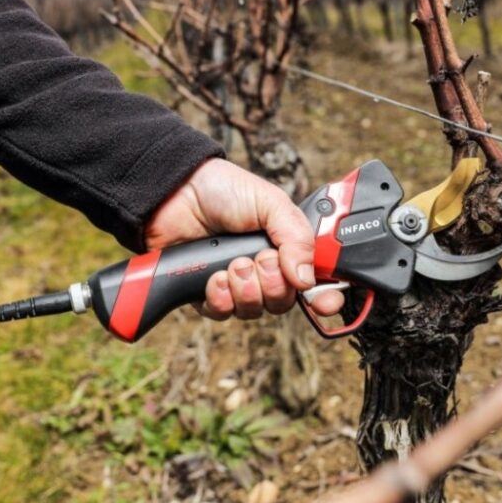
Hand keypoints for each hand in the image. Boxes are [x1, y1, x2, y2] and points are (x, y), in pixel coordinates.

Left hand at [145, 158, 343, 319]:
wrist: (175, 191)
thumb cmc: (223, 190)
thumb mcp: (270, 202)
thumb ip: (296, 237)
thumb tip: (306, 278)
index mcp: (287, 248)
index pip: (314, 283)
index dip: (325, 298)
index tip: (325, 304)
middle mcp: (264, 270)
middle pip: (283, 302)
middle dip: (273, 285)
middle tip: (259, 260)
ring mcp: (235, 283)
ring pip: (253, 311)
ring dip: (245, 291)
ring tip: (232, 265)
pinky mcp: (206, 293)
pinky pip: (221, 313)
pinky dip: (220, 298)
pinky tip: (213, 277)